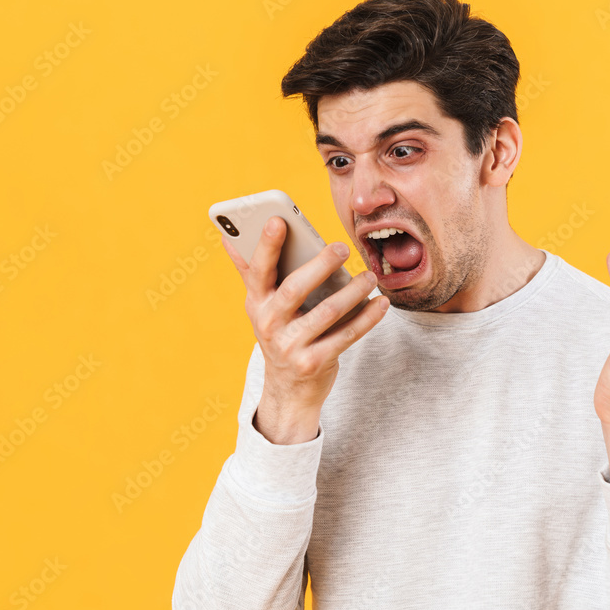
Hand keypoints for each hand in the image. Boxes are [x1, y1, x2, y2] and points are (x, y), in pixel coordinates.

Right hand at [221, 216, 389, 442]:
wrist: (287, 389)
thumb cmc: (279, 333)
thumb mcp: (261, 307)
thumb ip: (250, 271)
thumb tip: (228, 237)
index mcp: (256, 304)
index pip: (258, 270)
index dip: (267, 245)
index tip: (278, 219)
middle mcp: (269, 325)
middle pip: (295, 289)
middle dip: (320, 265)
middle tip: (342, 247)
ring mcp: (291, 346)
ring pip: (327, 312)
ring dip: (353, 291)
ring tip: (370, 276)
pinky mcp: (315, 363)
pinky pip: (347, 336)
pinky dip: (368, 318)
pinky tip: (381, 303)